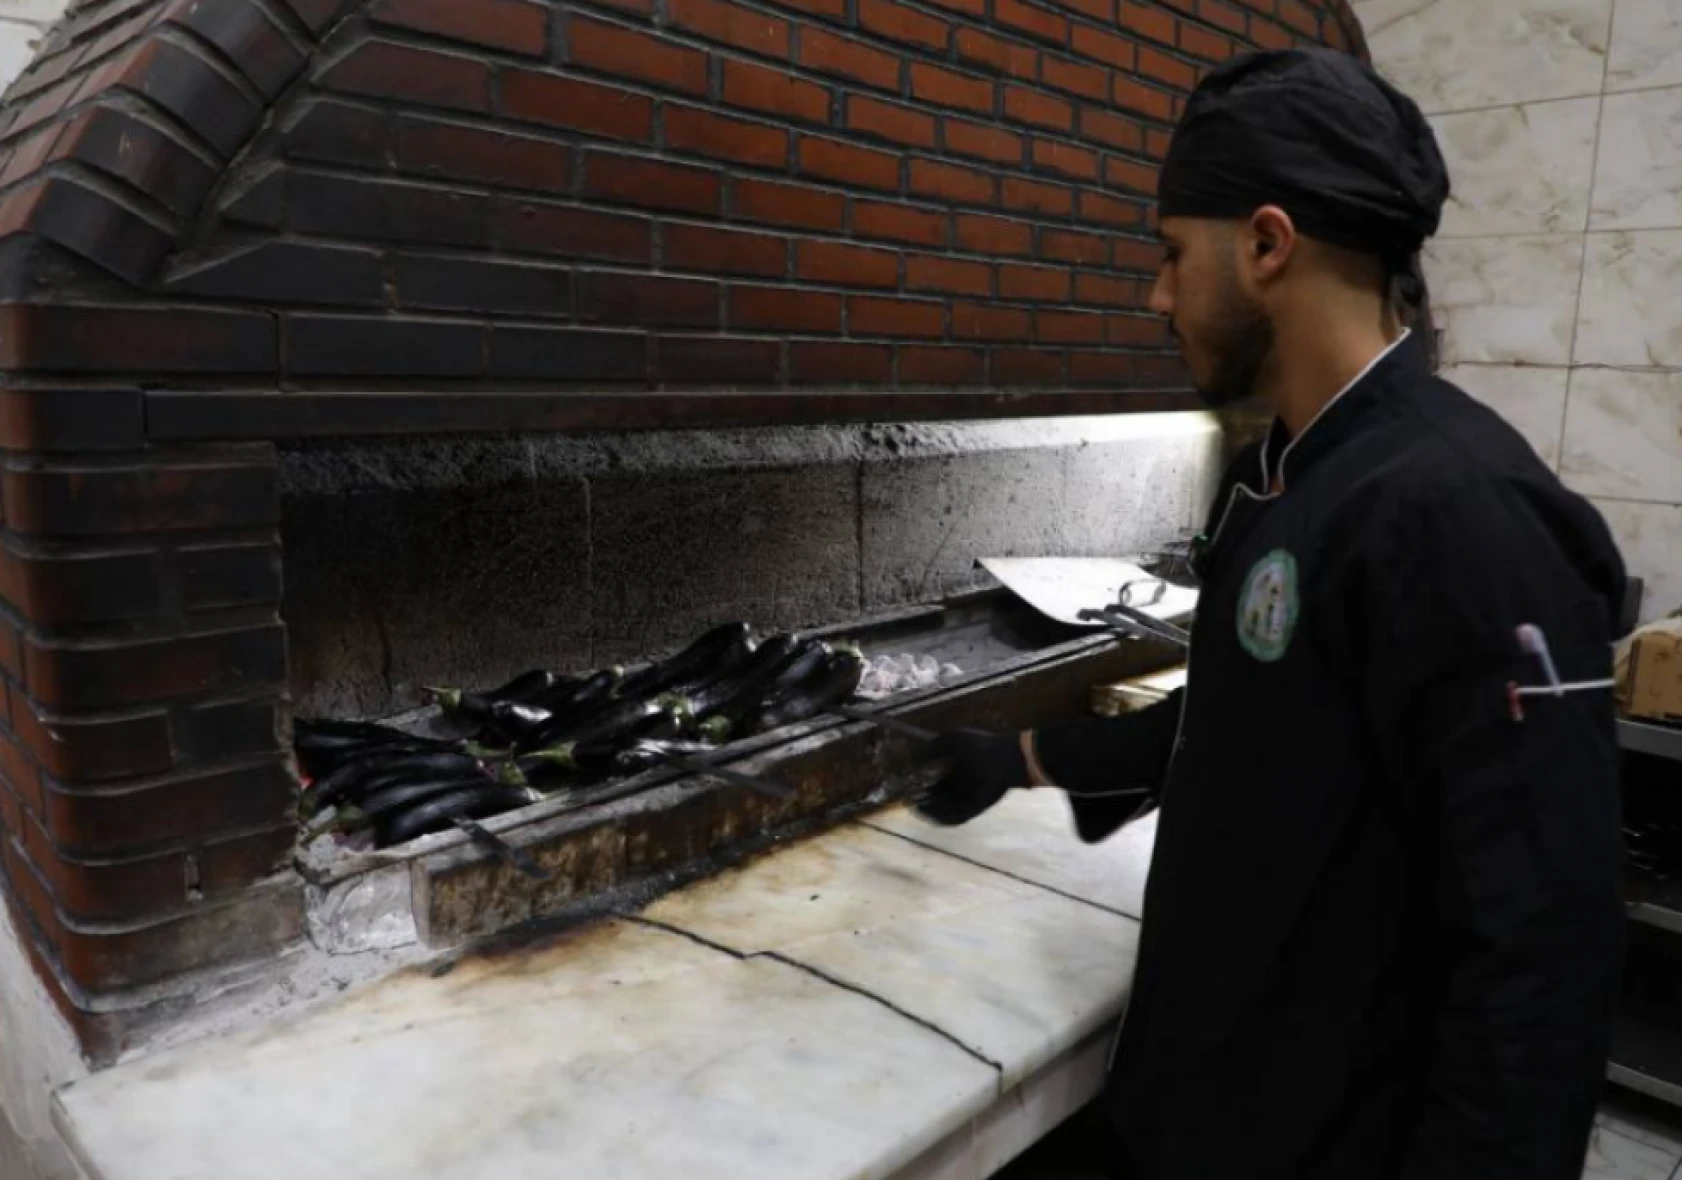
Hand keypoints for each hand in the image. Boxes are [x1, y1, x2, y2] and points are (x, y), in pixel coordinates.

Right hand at [913, 728, 1028, 826]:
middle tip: (908, 802)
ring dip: (928, 812)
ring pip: (944, 810)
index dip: (923, 786)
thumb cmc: (979, 746)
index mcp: (959, 770)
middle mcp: (964, 786)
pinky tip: (927, 814)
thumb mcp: (950, 740)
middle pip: (939, 799)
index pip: (938, 783)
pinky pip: (954, 819)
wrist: (1005, 759)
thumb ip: (929, 749)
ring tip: (914, 809)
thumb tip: (912, 760)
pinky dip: (939, 819)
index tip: (910, 788)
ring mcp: (969, 799)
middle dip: (923, 802)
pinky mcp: (975, 809)